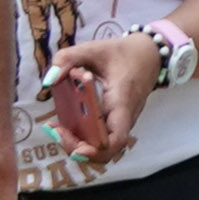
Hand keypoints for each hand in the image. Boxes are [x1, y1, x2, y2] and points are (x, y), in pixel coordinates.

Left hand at [45, 30, 160, 155]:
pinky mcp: (116, 120)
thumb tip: (48, 79)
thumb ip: (68, 59)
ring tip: (56, 129)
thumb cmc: (123, 53)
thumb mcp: (94, 49)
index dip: (97, 150)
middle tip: (55, 132)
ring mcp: (121, 120)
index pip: (116, 138)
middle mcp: (124, 117)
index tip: (76, 150)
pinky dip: (82, 136)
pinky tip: (64, 124)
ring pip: (103, 145)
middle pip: (106, 148)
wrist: (150, 55)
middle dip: (78, 148)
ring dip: (78, 143)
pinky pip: (101, 136)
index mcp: (122, 101)